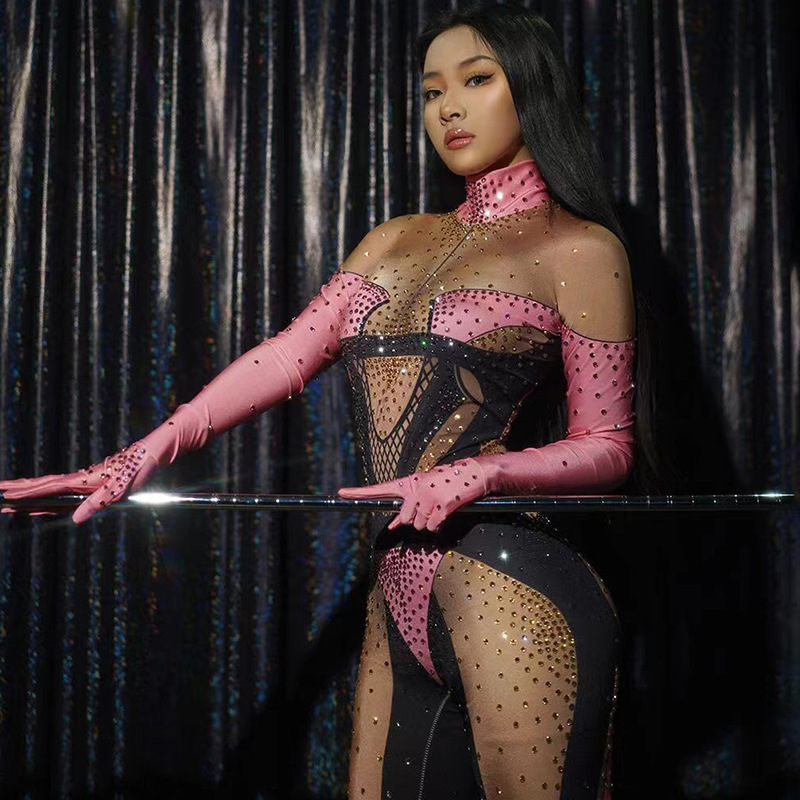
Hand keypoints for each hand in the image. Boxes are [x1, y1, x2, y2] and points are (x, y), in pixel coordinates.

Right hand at [0, 442, 157, 523]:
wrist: (152, 453)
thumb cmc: (138, 469)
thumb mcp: (119, 489)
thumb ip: (97, 503)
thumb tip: (74, 520)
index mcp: (83, 479)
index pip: (48, 487)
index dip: (27, 492)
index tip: (6, 494)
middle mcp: (80, 479)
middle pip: (43, 485)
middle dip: (20, 490)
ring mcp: (85, 481)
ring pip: (51, 489)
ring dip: (31, 495)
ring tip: (10, 502)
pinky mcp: (92, 483)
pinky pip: (63, 493)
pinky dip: (48, 499)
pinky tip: (41, 506)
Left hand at [337, 457, 487, 531]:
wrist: (474, 473)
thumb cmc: (447, 483)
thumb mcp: (424, 490)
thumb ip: (407, 507)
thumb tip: (392, 525)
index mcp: (409, 483)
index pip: (380, 489)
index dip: (359, 492)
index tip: (340, 492)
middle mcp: (416, 488)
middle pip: (405, 520)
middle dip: (417, 520)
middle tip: (430, 507)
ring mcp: (429, 496)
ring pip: (420, 525)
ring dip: (431, 521)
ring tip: (440, 506)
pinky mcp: (443, 503)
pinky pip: (434, 525)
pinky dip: (441, 523)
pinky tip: (447, 510)